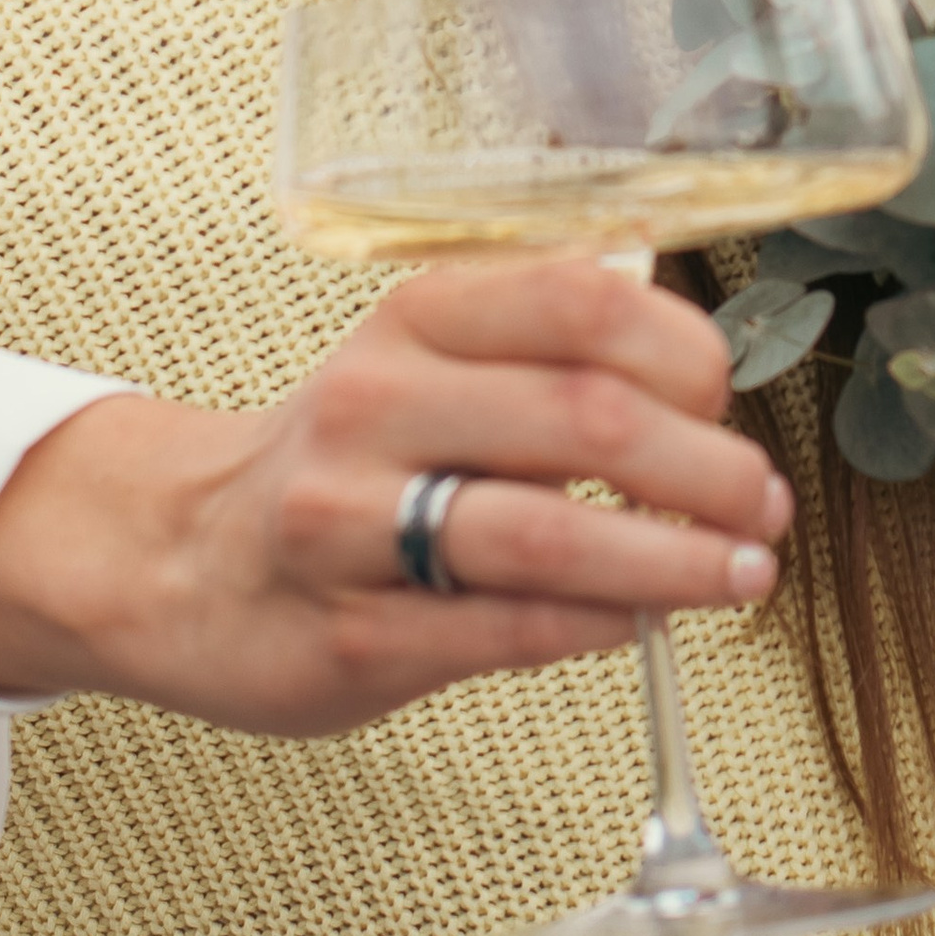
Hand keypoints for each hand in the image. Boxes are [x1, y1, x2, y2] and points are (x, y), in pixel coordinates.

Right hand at [0, 255, 790, 730]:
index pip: (581, 299)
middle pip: (588, 419)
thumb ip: (542, 352)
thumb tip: (700, 372)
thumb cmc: (341, 458)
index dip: (682, 348)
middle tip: (761, 507)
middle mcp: (379, 406)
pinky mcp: (352, 636)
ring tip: (740, 574)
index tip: (724, 396)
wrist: (173, 554)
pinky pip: (507, 630)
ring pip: (550, 534)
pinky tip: (638, 622)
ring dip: (673, 561)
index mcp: (415, 319)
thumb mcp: (424, 360)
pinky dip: (597, 626)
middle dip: (706, 469)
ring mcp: (354, 526)